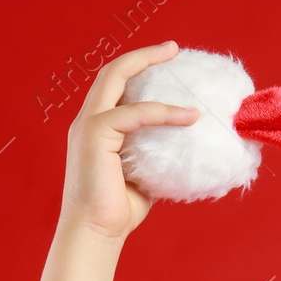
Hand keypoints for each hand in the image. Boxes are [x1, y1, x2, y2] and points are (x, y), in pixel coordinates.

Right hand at [58, 40, 199, 240]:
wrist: (97, 232)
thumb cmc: (119, 209)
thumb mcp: (146, 175)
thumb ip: (158, 155)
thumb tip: (191, 148)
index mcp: (98, 127)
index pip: (115, 85)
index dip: (138, 67)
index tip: (168, 58)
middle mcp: (88, 120)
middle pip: (112, 71)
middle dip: (143, 55)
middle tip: (174, 48)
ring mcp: (89, 125)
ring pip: (117, 80)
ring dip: (148, 67)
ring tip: (179, 62)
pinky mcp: (95, 135)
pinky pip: (134, 114)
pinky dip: (163, 112)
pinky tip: (189, 116)